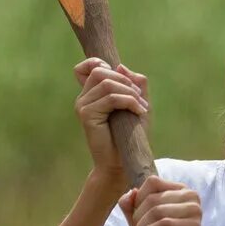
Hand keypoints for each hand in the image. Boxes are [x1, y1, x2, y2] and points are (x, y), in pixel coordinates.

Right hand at [73, 59, 149, 181]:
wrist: (122, 162)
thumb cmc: (130, 135)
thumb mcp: (138, 103)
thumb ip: (135, 83)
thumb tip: (121, 67)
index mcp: (92, 93)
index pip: (89, 65)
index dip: (103, 63)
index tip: (125, 79)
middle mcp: (84, 98)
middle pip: (101, 71)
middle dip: (126, 81)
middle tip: (140, 99)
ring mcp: (83, 106)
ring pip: (107, 83)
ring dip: (130, 92)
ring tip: (141, 107)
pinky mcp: (87, 115)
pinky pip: (110, 98)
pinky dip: (129, 101)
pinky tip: (139, 111)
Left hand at [118, 176, 206, 225]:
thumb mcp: (143, 220)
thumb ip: (131, 206)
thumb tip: (129, 194)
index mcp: (180, 189)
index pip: (152, 182)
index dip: (138, 200)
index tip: (138, 217)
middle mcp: (190, 195)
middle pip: (152, 199)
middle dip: (138, 218)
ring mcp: (194, 209)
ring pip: (156, 211)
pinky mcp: (195, 225)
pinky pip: (164, 224)